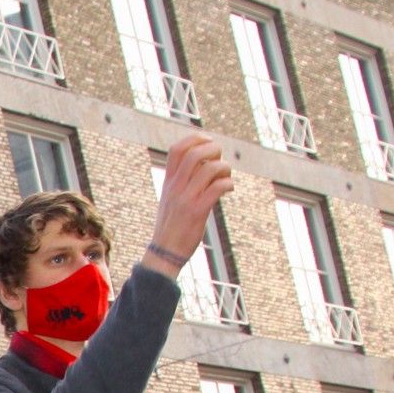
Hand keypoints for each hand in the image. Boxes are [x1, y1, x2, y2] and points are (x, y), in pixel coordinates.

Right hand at [143, 134, 234, 273]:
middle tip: (220, 157)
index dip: (194, 139)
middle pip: (194, 154)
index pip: (177, 149)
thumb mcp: (170, 199)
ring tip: (226, 175)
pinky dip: (228, 184)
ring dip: (224, 167)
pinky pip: (217, 188)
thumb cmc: (172, 225)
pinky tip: (229, 189)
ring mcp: (186, 199)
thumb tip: (204, 164)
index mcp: (169, 182)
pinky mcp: (197, 212)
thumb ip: (182, 181)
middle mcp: (176, 187)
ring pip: (209, 169)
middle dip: (213, 149)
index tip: (208, 142)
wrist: (164, 253)